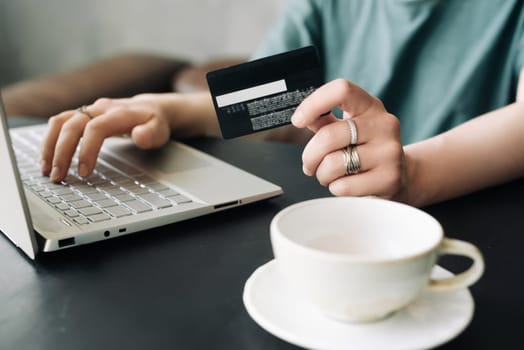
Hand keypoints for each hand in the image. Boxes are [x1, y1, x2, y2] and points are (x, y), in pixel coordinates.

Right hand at [40, 94, 170, 182]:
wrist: (150, 108)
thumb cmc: (154, 123)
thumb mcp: (160, 130)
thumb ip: (150, 134)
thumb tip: (138, 136)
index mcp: (118, 113)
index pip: (95, 128)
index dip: (87, 150)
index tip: (84, 173)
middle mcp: (100, 109)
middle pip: (72, 125)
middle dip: (62, 152)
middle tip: (59, 177)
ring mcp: (88, 111)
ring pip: (60, 122)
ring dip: (49, 146)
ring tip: (47, 170)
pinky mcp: (81, 116)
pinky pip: (59, 124)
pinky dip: (50, 141)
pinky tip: (48, 160)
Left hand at [291, 79, 408, 201]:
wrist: (401, 175)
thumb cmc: (366, 149)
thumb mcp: (349, 128)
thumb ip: (325, 121)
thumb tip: (304, 118)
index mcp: (370, 106)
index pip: (341, 90)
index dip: (313, 104)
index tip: (297, 120)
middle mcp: (384, 124)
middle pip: (329, 136)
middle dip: (310, 155)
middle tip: (309, 164)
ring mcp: (389, 152)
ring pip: (333, 164)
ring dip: (322, 174)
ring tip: (330, 175)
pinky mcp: (389, 179)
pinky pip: (343, 187)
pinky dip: (335, 188)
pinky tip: (346, 184)